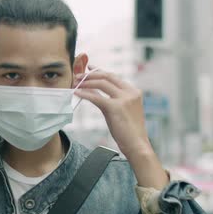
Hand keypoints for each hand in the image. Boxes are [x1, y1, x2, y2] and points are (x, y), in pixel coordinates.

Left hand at [74, 66, 168, 188]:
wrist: (137, 145)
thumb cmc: (128, 131)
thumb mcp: (120, 110)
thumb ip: (109, 99)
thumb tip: (94, 91)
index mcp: (134, 92)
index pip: (114, 77)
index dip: (100, 71)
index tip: (89, 68)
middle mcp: (130, 92)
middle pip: (107, 77)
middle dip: (91, 74)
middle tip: (78, 76)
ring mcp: (124, 99)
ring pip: (101, 83)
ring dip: (86, 82)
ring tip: (75, 83)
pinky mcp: (116, 107)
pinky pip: (96, 97)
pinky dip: (85, 93)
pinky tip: (77, 93)